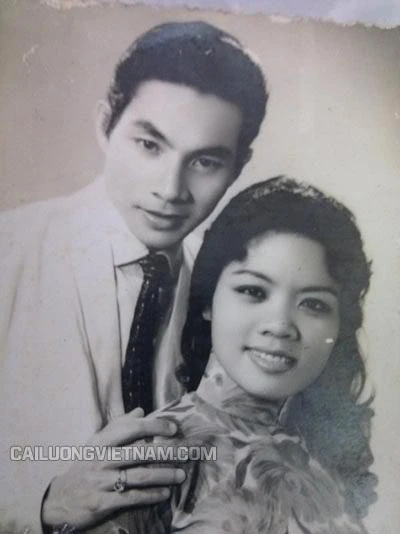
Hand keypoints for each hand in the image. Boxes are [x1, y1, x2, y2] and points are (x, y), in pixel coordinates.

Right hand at [41, 408, 185, 529]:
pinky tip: (165, 494)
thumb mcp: (96, 443)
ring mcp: (102, 481)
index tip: (173, 429)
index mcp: (101, 442)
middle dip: (166, 453)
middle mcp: (102, 459)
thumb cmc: (83, 467)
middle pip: (139, 453)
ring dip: (164, 476)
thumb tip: (140, 411)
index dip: (154, 426)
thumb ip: (119, 426)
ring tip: (181, 475)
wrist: (57, 500)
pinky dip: (151, 495)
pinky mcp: (103, 502)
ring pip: (139, 476)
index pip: (131, 428)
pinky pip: (132, 497)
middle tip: (187, 453)